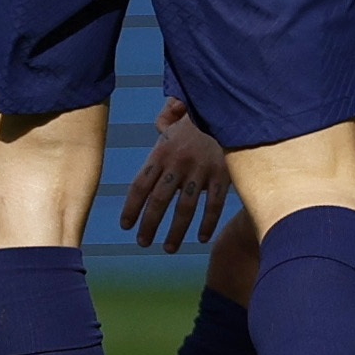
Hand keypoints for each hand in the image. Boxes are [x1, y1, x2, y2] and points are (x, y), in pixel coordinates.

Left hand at [120, 98, 230, 252]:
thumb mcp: (178, 116)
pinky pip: (213, 204)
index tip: (125, 225)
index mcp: (161, 151)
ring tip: (168, 248)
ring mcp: (200, 170)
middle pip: (158, 201)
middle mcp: (177, 162)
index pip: (140, 185)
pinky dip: (207, 223)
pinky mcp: (222, 174)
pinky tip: (200, 238)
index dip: (131, 208)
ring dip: (175, 231)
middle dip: (149, 225)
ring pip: (184, 208)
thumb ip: (165, 124)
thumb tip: (159, 127)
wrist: (229, 106)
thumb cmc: (202, 115)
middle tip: (142, 242)